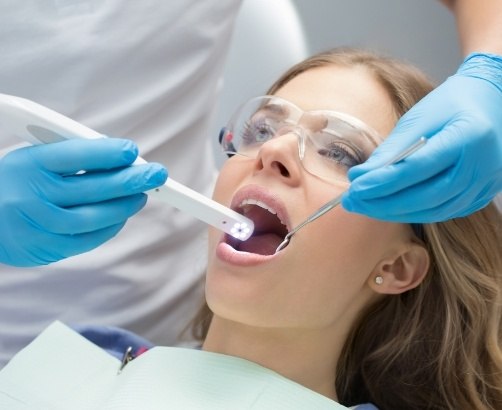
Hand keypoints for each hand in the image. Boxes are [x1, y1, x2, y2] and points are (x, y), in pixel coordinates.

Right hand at [0, 138, 166, 265]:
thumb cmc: (15, 183)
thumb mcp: (33, 159)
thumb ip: (71, 157)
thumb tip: (118, 159)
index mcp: (29, 163)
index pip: (77, 155)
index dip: (108, 153)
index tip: (132, 151)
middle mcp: (34, 194)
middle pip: (94, 187)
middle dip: (132, 179)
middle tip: (157, 174)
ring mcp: (41, 224)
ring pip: (96, 215)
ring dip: (126, 205)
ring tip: (143, 194)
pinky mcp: (47, 247)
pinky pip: (89, 238)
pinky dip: (111, 226)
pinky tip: (122, 215)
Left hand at [342, 53, 501, 222]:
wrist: (491, 103)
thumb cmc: (450, 104)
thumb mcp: (418, 117)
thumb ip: (391, 149)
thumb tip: (360, 177)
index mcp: (468, 136)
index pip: (418, 167)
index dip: (383, 182)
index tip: (354, 188)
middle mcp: (482, 166)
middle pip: (425, 196)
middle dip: (383, 203)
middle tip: (352, 202)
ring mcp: (485, 184)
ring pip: (433, 211)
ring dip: (394, 212)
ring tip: (364, 206)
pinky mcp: (481, 196)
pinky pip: (442, 212)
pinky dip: (413, 213)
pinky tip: (389, 208)